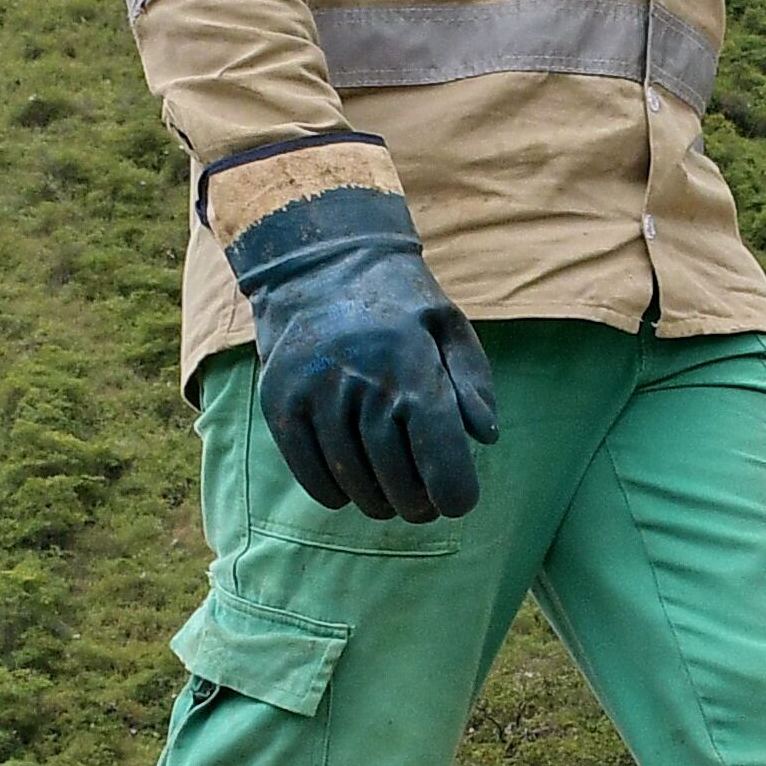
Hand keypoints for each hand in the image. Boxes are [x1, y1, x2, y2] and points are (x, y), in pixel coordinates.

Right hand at [218, 170, 498, 519]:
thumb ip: (473, 383)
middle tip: (423, 505)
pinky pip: (311, 473)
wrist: (318, 260)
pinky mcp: (281, 403)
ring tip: (390, 499)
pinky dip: (335, 492)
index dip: (455, 493)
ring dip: (378, 502)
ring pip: (354, 481)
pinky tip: (350, 486)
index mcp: (412, 367)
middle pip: (398, 479)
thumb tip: (484, 438)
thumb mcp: (448, 325)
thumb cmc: (396, 300)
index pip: (440, 458)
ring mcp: (316, 396)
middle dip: (418, 504)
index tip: (459, 501)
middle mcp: (363, 385)